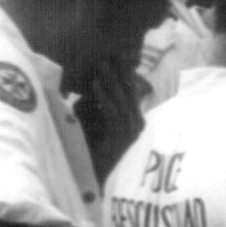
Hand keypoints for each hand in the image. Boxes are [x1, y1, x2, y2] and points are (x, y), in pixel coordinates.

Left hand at [79, 59, 147, 176]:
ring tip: (101, 64)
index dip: (125, 70)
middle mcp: (136, 122)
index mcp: (133, 117)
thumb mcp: (91, 117)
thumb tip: (93, 81)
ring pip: (122, 100)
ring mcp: (131, 131)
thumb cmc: (89, 147)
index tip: (118, 51)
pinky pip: (113, 112)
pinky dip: (103, 97)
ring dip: (111, 81)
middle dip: (122, 70)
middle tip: (114, 50)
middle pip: (130, 90)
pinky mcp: (122, 138)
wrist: (92, 176)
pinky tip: (94, 84)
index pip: (131, 88)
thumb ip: (94, 101)